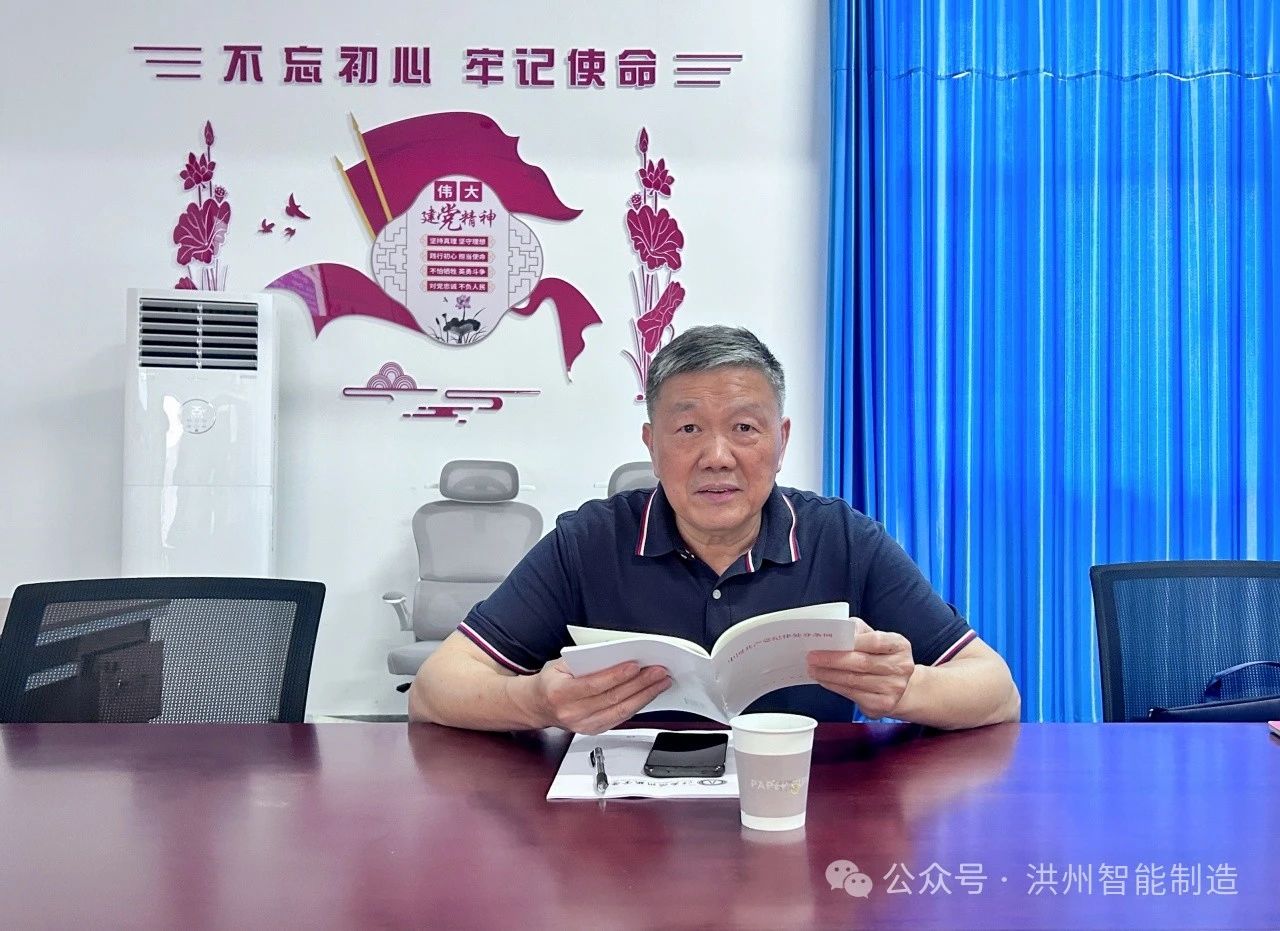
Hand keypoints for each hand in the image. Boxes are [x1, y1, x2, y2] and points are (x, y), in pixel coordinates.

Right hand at [527, 660, 670, 734]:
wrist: (537, 706)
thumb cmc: (551, 682)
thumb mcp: (559, 664)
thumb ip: (584, 660)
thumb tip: (615, 653)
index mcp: (561, 693)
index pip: (594, 685)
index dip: (617, 676)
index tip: (636, 666)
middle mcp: (573, 713)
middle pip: (613, 698)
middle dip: (640, 684)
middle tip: (658, 672)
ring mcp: (584, 725)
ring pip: (621, 711)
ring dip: (645, 696)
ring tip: (660, 682)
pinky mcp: (594, 731)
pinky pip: (620, 718)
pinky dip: (637, 705)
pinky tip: (648, 694)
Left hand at [807, 619, 916, 718]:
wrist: (896, 684)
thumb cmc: (879, 656)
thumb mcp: (873, 637)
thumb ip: (857, 631)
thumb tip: (834, 630)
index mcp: (900, 645)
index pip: (875, 641)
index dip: (851, 641)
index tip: (828, 641)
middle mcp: (901, 667)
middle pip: (862, 663)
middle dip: (833, 659)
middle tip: (812, 657)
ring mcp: (895, 688)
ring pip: (855, 680)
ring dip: (829, 675)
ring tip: (814, 669)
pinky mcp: (884, 704)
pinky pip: (854, 695)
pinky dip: (835, 687)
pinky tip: (825, 680)